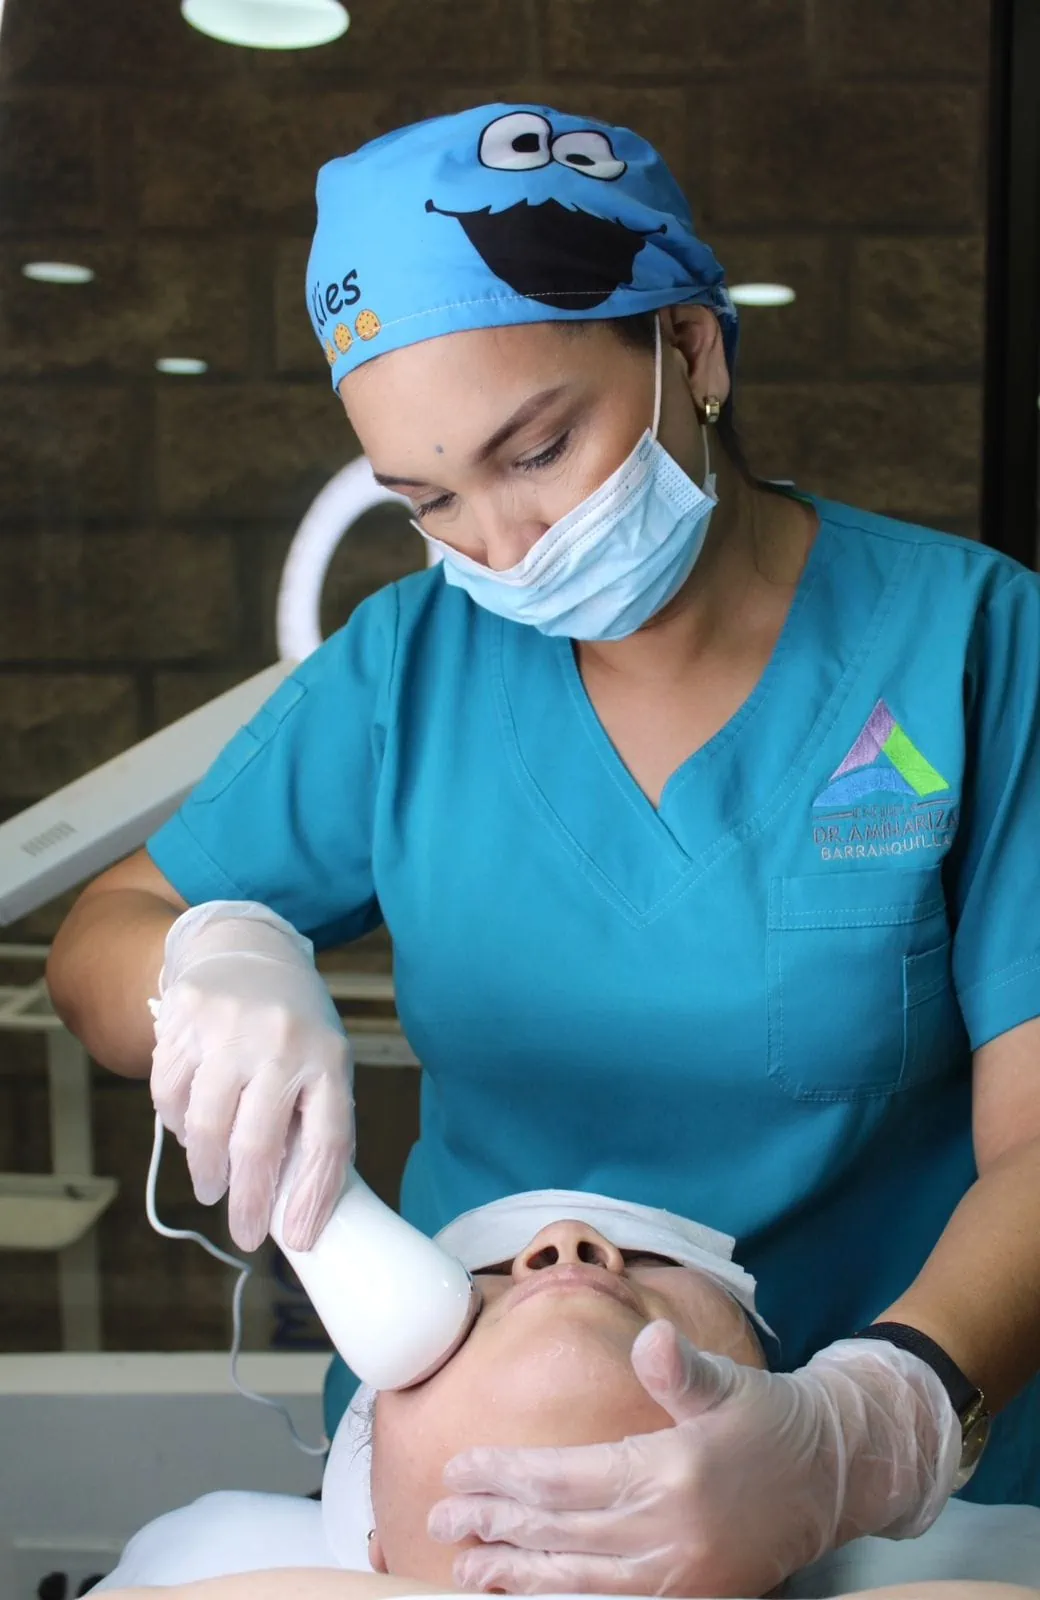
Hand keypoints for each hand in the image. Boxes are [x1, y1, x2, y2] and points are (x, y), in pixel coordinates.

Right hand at [149, 900, 352, 1252]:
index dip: (313, 1197)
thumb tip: (300, 1200)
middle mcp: (281, 1040)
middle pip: (259, 1142)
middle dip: (249, 1200)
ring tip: (212, 1186)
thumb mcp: (322, 1060)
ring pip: (208, 1124)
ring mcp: (229, 1026)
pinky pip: (170, 1092)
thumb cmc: (294, 1023)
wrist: (250, 950)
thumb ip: (313, 1118)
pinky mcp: (185, 1017)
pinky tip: (190, 1133)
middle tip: (245, 1232)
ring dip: (207, 1169)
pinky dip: (177, 1124)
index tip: (299, 1238)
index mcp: (328, 1057)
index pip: (328, 1141)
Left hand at [427, 1321, 959, 1596]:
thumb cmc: (770, 1419)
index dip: (506, 1475)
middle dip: (493, 1525)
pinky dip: (566, 1599)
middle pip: (559, 1532)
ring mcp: (680, 1575)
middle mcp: (669, 1533)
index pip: (565, 1478)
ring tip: (466, 1567)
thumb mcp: (729, 1383)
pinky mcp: (693, 1597)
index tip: (459, 1468)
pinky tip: (531, 1593)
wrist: (835, 1476)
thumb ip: (681, 1369)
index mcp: (671, 1472)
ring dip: (516, 1573)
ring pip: (578, 1580)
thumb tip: (652, 1339)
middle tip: (438, 1517)